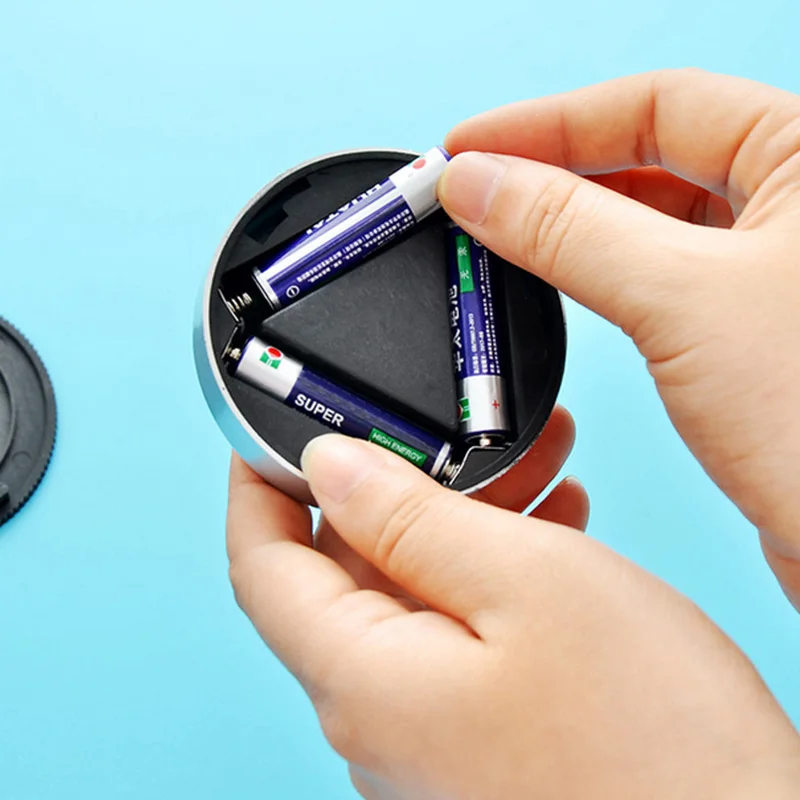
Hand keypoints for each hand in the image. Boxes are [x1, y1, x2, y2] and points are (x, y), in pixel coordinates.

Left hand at [227, 424, 799, 798]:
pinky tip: (550, 526)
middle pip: (346, 570)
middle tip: (460, 429)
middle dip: (400, 484)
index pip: (260, 563)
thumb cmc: (650, 740)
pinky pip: (456, 629)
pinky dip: (490, 568)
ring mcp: (427, 729)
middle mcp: (377, 714)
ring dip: (463, 517)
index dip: (257, 483)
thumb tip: (330, 466)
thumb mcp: (523, 582)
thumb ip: (410, 519)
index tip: (273, 429)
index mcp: (362, 678)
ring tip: (534, 464)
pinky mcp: (476, 732)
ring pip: (414, 591)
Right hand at [438, 68, 799, 609]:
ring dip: (568, 224)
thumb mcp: (682, 298)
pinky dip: (596, 274)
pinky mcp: (748, 329)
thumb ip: (568, 231)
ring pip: (649, 220)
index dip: (551, 122)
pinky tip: (552, 279)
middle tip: (472, 190)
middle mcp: (798, 204)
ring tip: (495, 230)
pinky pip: (655, 277)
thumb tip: (479, 185)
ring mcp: (771, 270)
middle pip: (650, 156)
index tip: (471, 145)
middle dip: (552, 171)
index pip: (659, 103)